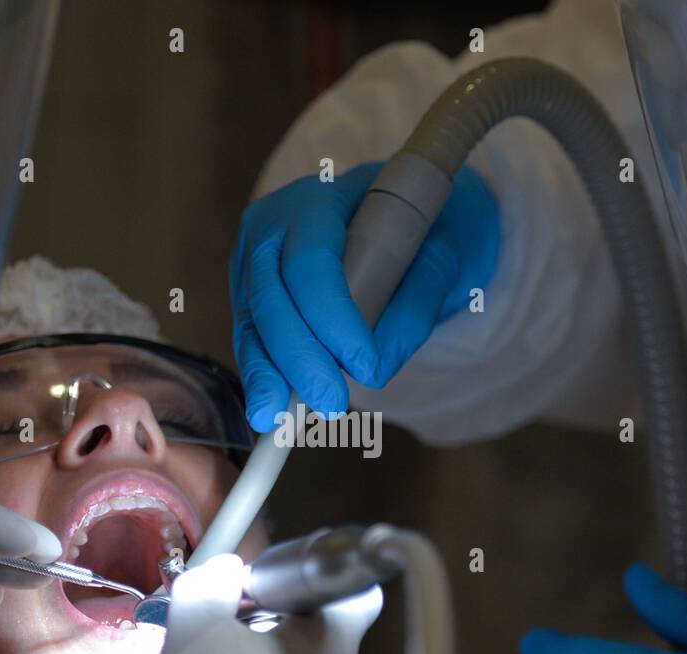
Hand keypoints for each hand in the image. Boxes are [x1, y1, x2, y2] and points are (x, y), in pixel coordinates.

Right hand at [230, 161, 499, 430]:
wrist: (399, 211)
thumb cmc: (419, 230)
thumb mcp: (438, 256)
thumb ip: (414, 307)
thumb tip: (376, 369)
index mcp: (319, 198)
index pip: (313, 261)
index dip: (333, 317)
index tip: (363, 364)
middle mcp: (273, 224)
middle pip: (271, 295)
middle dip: (297, 357)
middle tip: (328, 402)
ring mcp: (252, 257)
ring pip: (252, 320)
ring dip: (268, 372)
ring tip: (278, 421)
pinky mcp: (249, 291)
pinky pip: (251, 335)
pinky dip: (263, 372)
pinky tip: (268, 408)